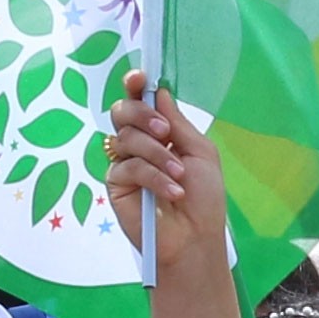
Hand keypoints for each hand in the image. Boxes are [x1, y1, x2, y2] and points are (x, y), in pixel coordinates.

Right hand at [98, 77, 244, 317]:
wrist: (195, 240)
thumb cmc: (204, 200)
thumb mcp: (200, 154)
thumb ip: (179, 123)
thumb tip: (160, 92)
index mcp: (159, 134)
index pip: (140, 102)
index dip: (135, 86)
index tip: (139, 77)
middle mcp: (138, 145)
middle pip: (122, 111)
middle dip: (141, 115)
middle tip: (165, 132)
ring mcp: (124, 164)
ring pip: (124, 138)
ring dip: (156, 153)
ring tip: (179, 176)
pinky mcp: (115, 185)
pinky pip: (127, 167)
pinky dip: (153, 176)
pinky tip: (172, 192)